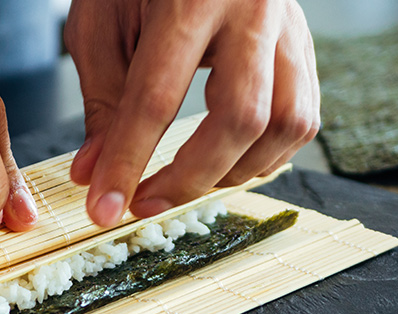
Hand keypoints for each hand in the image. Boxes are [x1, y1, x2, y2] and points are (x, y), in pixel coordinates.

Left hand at [64, 0, 319, 225]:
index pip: (158, 98)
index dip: (128, 162)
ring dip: (234, 172)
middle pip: (241, 119)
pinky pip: (302, 119)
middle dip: (189, 179)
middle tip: (144, 204)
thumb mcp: (101, 25)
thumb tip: (93, 174)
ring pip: (286, 125)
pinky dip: (265, 156)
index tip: (104, 209)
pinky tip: (224, 162)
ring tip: (184, 182)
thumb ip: (102, 101)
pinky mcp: (304, 46)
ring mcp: (289, 28)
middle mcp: (253, 10)